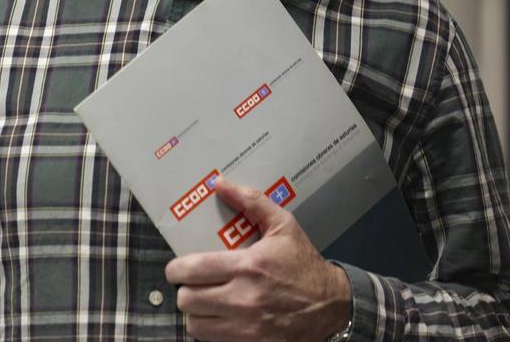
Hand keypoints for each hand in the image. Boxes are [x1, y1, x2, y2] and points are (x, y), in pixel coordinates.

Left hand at [164, 177, 351, 340]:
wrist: (333, 305)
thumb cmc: (303, 264)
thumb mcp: (283, 225)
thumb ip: (251, 201)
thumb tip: (219, 183)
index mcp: (247, 266)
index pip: (191, 270)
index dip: (175, 269)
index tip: (177, 268)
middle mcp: (244, 299)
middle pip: (187, 300)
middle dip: (185, 290)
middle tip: (192, 284)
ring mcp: (248, 328)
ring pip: (195, 325)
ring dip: (195, 313)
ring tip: (203, 302)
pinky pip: (213, 341)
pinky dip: (210, 330)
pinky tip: (218, 318)